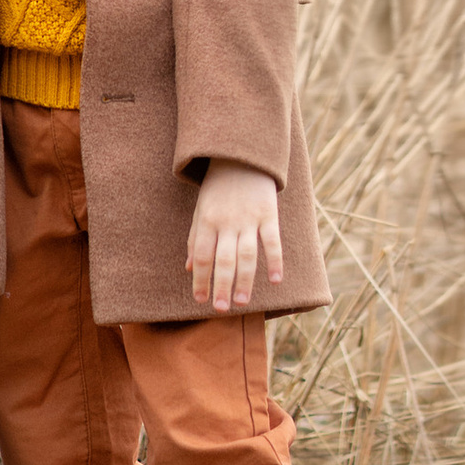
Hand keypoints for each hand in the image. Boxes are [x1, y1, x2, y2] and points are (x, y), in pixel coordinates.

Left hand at [187, 164, 282, 312]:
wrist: (242, 155)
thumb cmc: (218, 186)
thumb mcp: (201, 208)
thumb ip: (195, 238)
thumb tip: (188, 269)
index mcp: (206, 220)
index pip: (201, 256)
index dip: (200, 279)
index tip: (200, 300)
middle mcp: (227, 221)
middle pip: (223, 260)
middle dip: (221, 286)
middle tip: (221, 309)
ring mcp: (249, 218)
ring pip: (247, 255)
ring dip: (245, 281)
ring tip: (241, 303)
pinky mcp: (268, 213)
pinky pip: (272, 241)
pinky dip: (275, 261)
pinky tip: (275, 280)